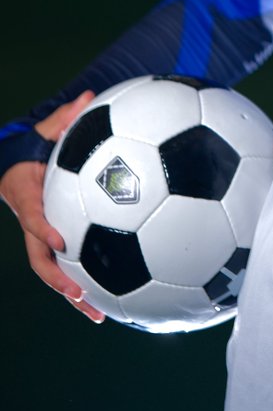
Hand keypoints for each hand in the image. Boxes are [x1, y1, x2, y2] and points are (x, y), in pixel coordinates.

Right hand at [0, 91, 105, 321]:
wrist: (16, 166)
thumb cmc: (35, 147)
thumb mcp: (45, 131)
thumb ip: (66, 117)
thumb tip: (90, 93)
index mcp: (29, 199)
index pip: (34, 220)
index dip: (46, 231)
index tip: (62, 241)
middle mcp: (35, 225)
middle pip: (42, 262)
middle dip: (60, 282)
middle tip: (82, 297)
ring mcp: (45, 238)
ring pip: (56, 274)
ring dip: (76, 296)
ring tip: (102, 317)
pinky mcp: (59, 243)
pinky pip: (73, 265)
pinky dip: (91, 283)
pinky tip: (118, 298)